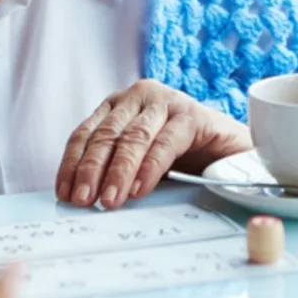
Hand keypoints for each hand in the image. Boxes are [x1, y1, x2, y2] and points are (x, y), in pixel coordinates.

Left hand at [56, 79, 251, 209]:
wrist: (232, 149)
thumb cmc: (181, 156)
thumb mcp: (140, 162)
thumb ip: (116, 170)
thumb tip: (85, 199)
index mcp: (118, 106)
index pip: (86, 133)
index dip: (72, 163)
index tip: (64, 192)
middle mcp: (138, 97)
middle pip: (106, 135)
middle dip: (91, 169)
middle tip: (83, 200)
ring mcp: (165, 102)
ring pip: (132, 138)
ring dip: (118, 172)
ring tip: (109, 200)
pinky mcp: (192, 114)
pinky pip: (165, 143)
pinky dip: (150, 168)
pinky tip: (140, 189)